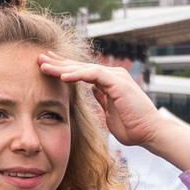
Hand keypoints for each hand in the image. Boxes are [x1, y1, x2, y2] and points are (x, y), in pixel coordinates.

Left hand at [39, 54, 166, 148]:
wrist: (150, 132)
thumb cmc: (133, 126)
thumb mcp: (110, 112)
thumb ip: (102, 100)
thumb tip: (94, 92)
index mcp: (109, 82)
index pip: (82, 71)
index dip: (63, 68)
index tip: (46, 66)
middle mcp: (112, 76)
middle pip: (80, 66)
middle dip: (58, 62)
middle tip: (38, 57)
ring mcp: (116, 77)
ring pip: (84, 68)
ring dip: (62, 67)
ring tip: (43, 66)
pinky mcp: (118, 83)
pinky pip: (94, 75)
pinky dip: (77, 75)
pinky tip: (62, 76)